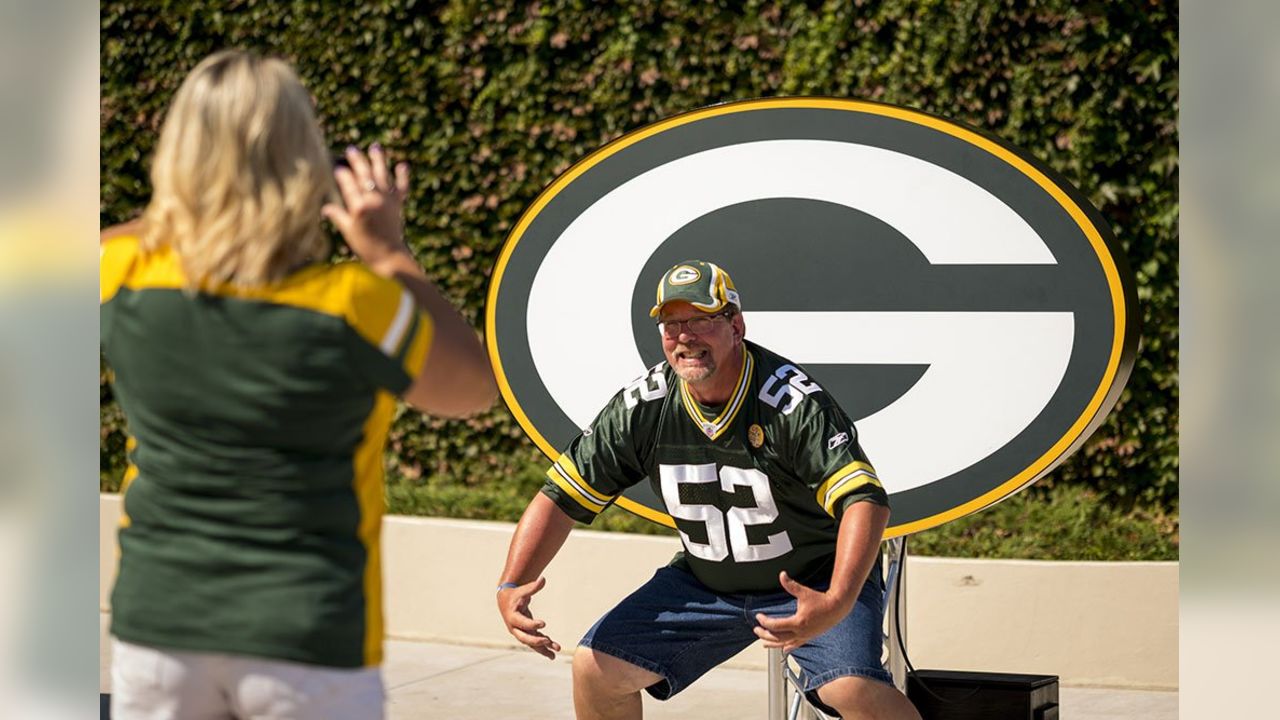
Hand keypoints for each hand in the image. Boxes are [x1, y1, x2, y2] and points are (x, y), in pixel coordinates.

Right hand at [321, 144, 412, 276]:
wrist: (390, 257)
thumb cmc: (365, 247)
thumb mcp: (348, 231)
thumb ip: (338, 216)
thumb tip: (324, 207)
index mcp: (359, 207)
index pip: (348, 183)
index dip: (342, 173)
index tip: (337, 166)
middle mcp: (374, 200)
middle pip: (364, 174)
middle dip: (357, 160)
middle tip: (351, 149)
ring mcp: (388, 200)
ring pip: (382, 174)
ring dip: (379, 159)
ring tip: (375, 146)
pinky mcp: (398, 204)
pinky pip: (402, 186)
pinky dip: (403, 175)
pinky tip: (402, 164)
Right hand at [496, 576, 560, 659]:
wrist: (505, 601)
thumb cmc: (514, 594)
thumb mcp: (522, 590)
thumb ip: (532, 587)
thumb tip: (543, 579)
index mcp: (512, 617)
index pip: (522, 623)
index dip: (532, 624)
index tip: (543, 624)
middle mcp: (514, 628)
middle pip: (524, 638)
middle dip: (536, 641)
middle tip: (547, 642)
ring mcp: (520, 632)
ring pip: (531, 643)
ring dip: (542, 649)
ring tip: (554, 655)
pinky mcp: (525, 634)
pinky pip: (534, 642)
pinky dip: (543, 647)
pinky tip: (553, 651)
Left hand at [753, 571, 853, 653]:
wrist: (837, 608)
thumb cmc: (821, 600)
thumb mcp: (804, 592)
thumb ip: (791, 585)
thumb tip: (782, 574)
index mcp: (798, 622)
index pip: (775, 626)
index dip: (764, 622)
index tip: (759, 616)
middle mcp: (800, 632)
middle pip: (777, 638)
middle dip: (765, 635)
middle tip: (756, 630)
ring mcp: (804, 637)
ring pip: (785, 644)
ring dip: (773, 643)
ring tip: (763, 643)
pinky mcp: (808, 637)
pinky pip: (796, 645)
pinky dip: (787, 647)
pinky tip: (783, 649)